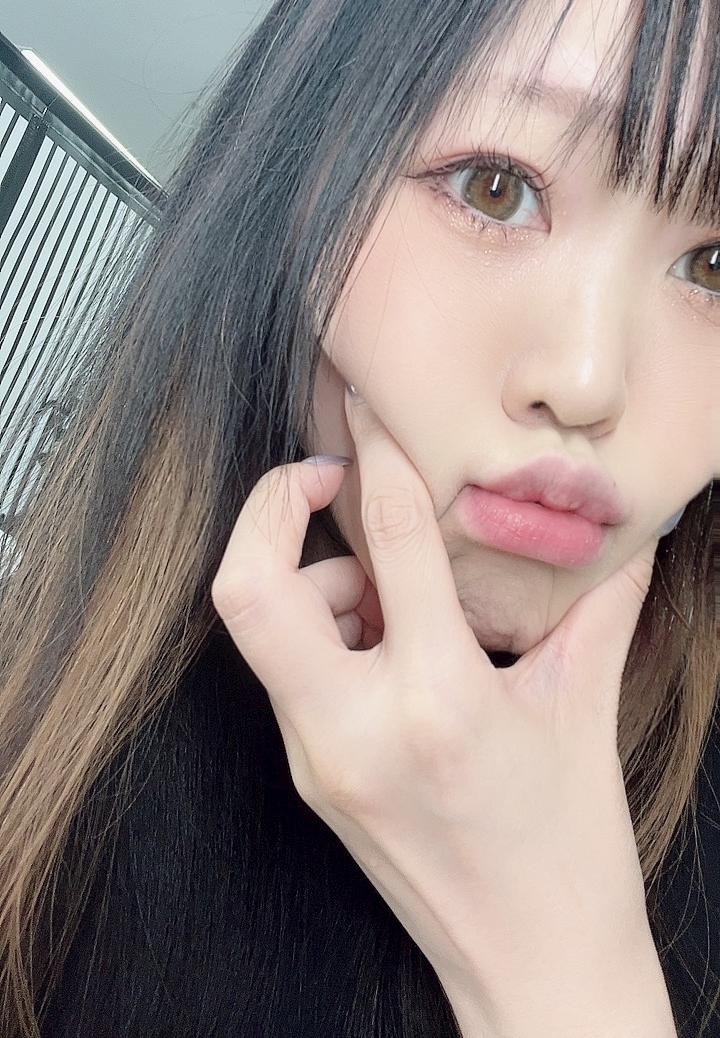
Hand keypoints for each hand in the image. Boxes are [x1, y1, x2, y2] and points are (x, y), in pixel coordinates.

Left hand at [211, 392, 674, 1035]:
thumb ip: (597, 606)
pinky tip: (385, 637)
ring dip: (309, 578)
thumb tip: (617, 533)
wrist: (534, 969)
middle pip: (251, 587)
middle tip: (323, 479)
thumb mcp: (584, 709)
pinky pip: (288, 672)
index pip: (391, 542)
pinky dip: (322, 629)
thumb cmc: (569, 852)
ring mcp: (320, 758)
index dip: (379, 456)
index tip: (370, 413)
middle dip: (270, 507)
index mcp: (438, 700)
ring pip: (261, 629)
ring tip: (383, 586)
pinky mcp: (311, 777)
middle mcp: (359, 728)